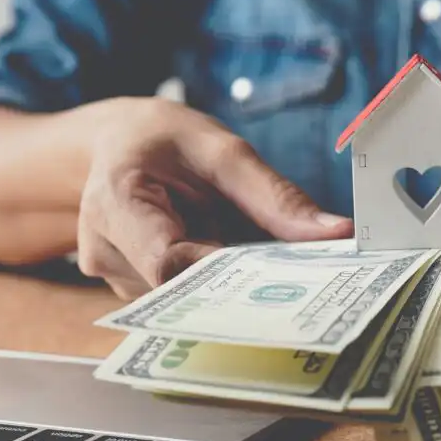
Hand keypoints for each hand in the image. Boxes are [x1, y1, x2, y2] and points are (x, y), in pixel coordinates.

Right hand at [77, 98, 351, 298]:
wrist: (116, 143)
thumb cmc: (164, 140)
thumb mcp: (222, 150)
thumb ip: (275, 195)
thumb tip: (336, 233)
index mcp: (115, 202)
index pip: (168, 261)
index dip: (224, 273)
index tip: (276, 268)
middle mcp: (104, 250)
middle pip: (182, 290)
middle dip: (238, 283)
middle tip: (290, 271)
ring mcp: (115, 276)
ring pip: (186, 299)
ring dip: (226, 282)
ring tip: (245, 246)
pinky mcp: (132, 290)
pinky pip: (182, 297)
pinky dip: (213, 282)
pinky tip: (227, 258)